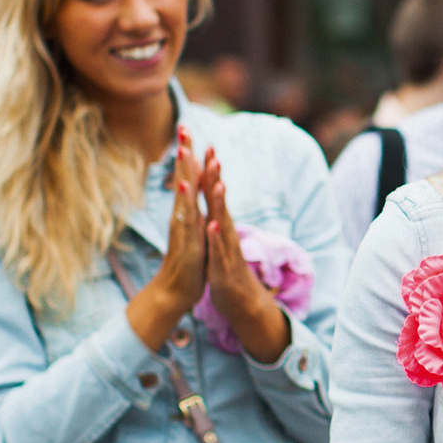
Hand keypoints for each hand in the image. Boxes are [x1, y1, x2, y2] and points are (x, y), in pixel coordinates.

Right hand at [124, 128, 209, 352]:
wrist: (174, 292)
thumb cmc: (187, 262)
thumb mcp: (193, 232)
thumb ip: (192, 212)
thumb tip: (193, 194)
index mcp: (187, 212)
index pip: (189, 177)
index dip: (190, 154)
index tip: (188, 129)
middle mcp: (182, 215)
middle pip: (183, 178)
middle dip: (185, 153)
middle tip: (183, 127)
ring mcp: (183, 227)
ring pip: (184, 195)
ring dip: (185, 172)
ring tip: (184, 150)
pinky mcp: (186, 242)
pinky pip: (186, 219)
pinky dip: (187, 203)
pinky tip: (187, 188)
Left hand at [190, 146, 290, 363]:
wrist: (239, 300)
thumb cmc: (224, 266)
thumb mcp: (216, 237)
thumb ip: (214, 214)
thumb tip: (211, 193)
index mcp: (219, 223)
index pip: (212, 192)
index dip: (208, 169)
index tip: (203, 143)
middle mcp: (225, 231)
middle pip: (219, 200)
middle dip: (214, 176)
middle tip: (211, 151)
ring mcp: (225, 249)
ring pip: (222, 222)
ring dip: (219, 202)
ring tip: (217, 182)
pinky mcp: (222, 268)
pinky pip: (218, 250)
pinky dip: (215, 238)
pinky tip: (212, 225)